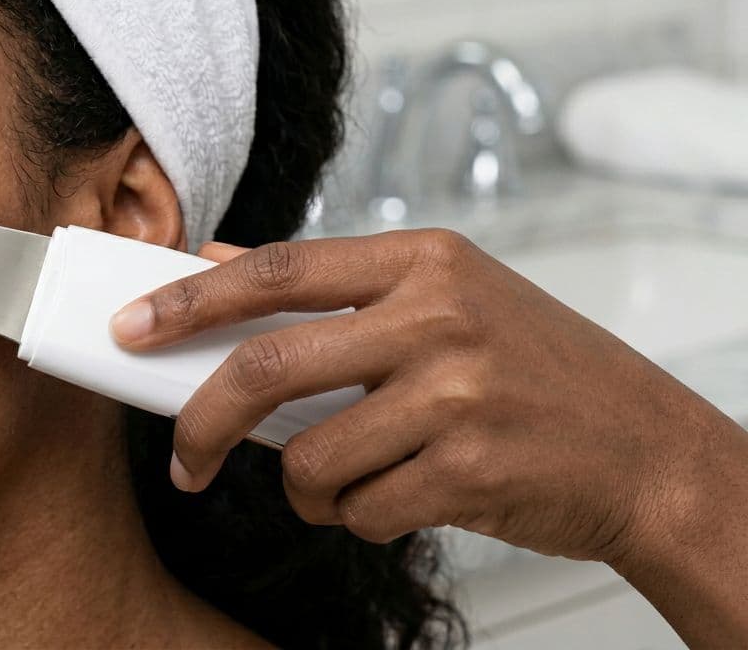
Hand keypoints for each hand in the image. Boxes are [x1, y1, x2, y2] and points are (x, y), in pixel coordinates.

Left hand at [109, 229, 747, 568]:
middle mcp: (437, 316)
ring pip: (309, 456)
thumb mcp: (444, 299)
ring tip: (349, 481)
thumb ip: (332, 289)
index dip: (189, 300)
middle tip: (184, 458)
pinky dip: (357, 517)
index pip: (275, 270)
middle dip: (202, 422)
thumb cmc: (535, 372)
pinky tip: (400, 498)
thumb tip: (215, 266)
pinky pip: (360, 509)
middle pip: (267, 366)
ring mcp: (457, 392)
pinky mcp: (472, 468)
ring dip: (308, 488)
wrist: (647, 450)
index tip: (131, 326)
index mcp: (422, 261)